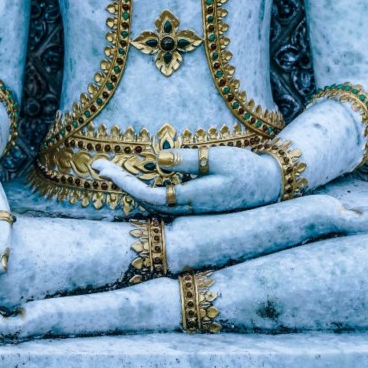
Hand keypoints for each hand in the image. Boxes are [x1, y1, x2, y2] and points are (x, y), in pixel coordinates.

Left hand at [93, 146, 281, 214]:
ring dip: (128, 186)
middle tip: (96, 165)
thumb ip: (187, 160)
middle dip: (119, 183)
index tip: (104, 169)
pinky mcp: (194, 203)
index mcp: (191, 199)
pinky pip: (160, 199)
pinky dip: (142, 188)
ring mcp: (190, 208)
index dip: (124, 183)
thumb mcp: (219, 159)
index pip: (147, 195)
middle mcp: (187, 209)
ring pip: (150, 202)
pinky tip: (134, 177)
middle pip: (142, 201)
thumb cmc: (246, 169)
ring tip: (108, 168)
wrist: (271, 186)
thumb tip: (157, 158)